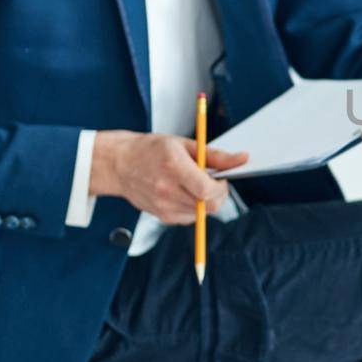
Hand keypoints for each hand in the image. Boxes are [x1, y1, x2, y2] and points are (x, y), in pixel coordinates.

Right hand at [90, 130, 249, 224]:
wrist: (119, 164)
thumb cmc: (151, 150)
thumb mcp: (184, 144)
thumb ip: (216, 155)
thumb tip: (241, 159)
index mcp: (174, 168)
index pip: (207, 190)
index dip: (222, 187)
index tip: (222, 178)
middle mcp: (166, 190)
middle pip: (208, 206)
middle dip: (218, 195)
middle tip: (213, 182)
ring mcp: (163, 206)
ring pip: (201, 214)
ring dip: (206, 201)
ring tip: (193, 184)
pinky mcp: (161, 216)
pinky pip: (189, 218)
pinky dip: (193, 207)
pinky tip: (183, 193)